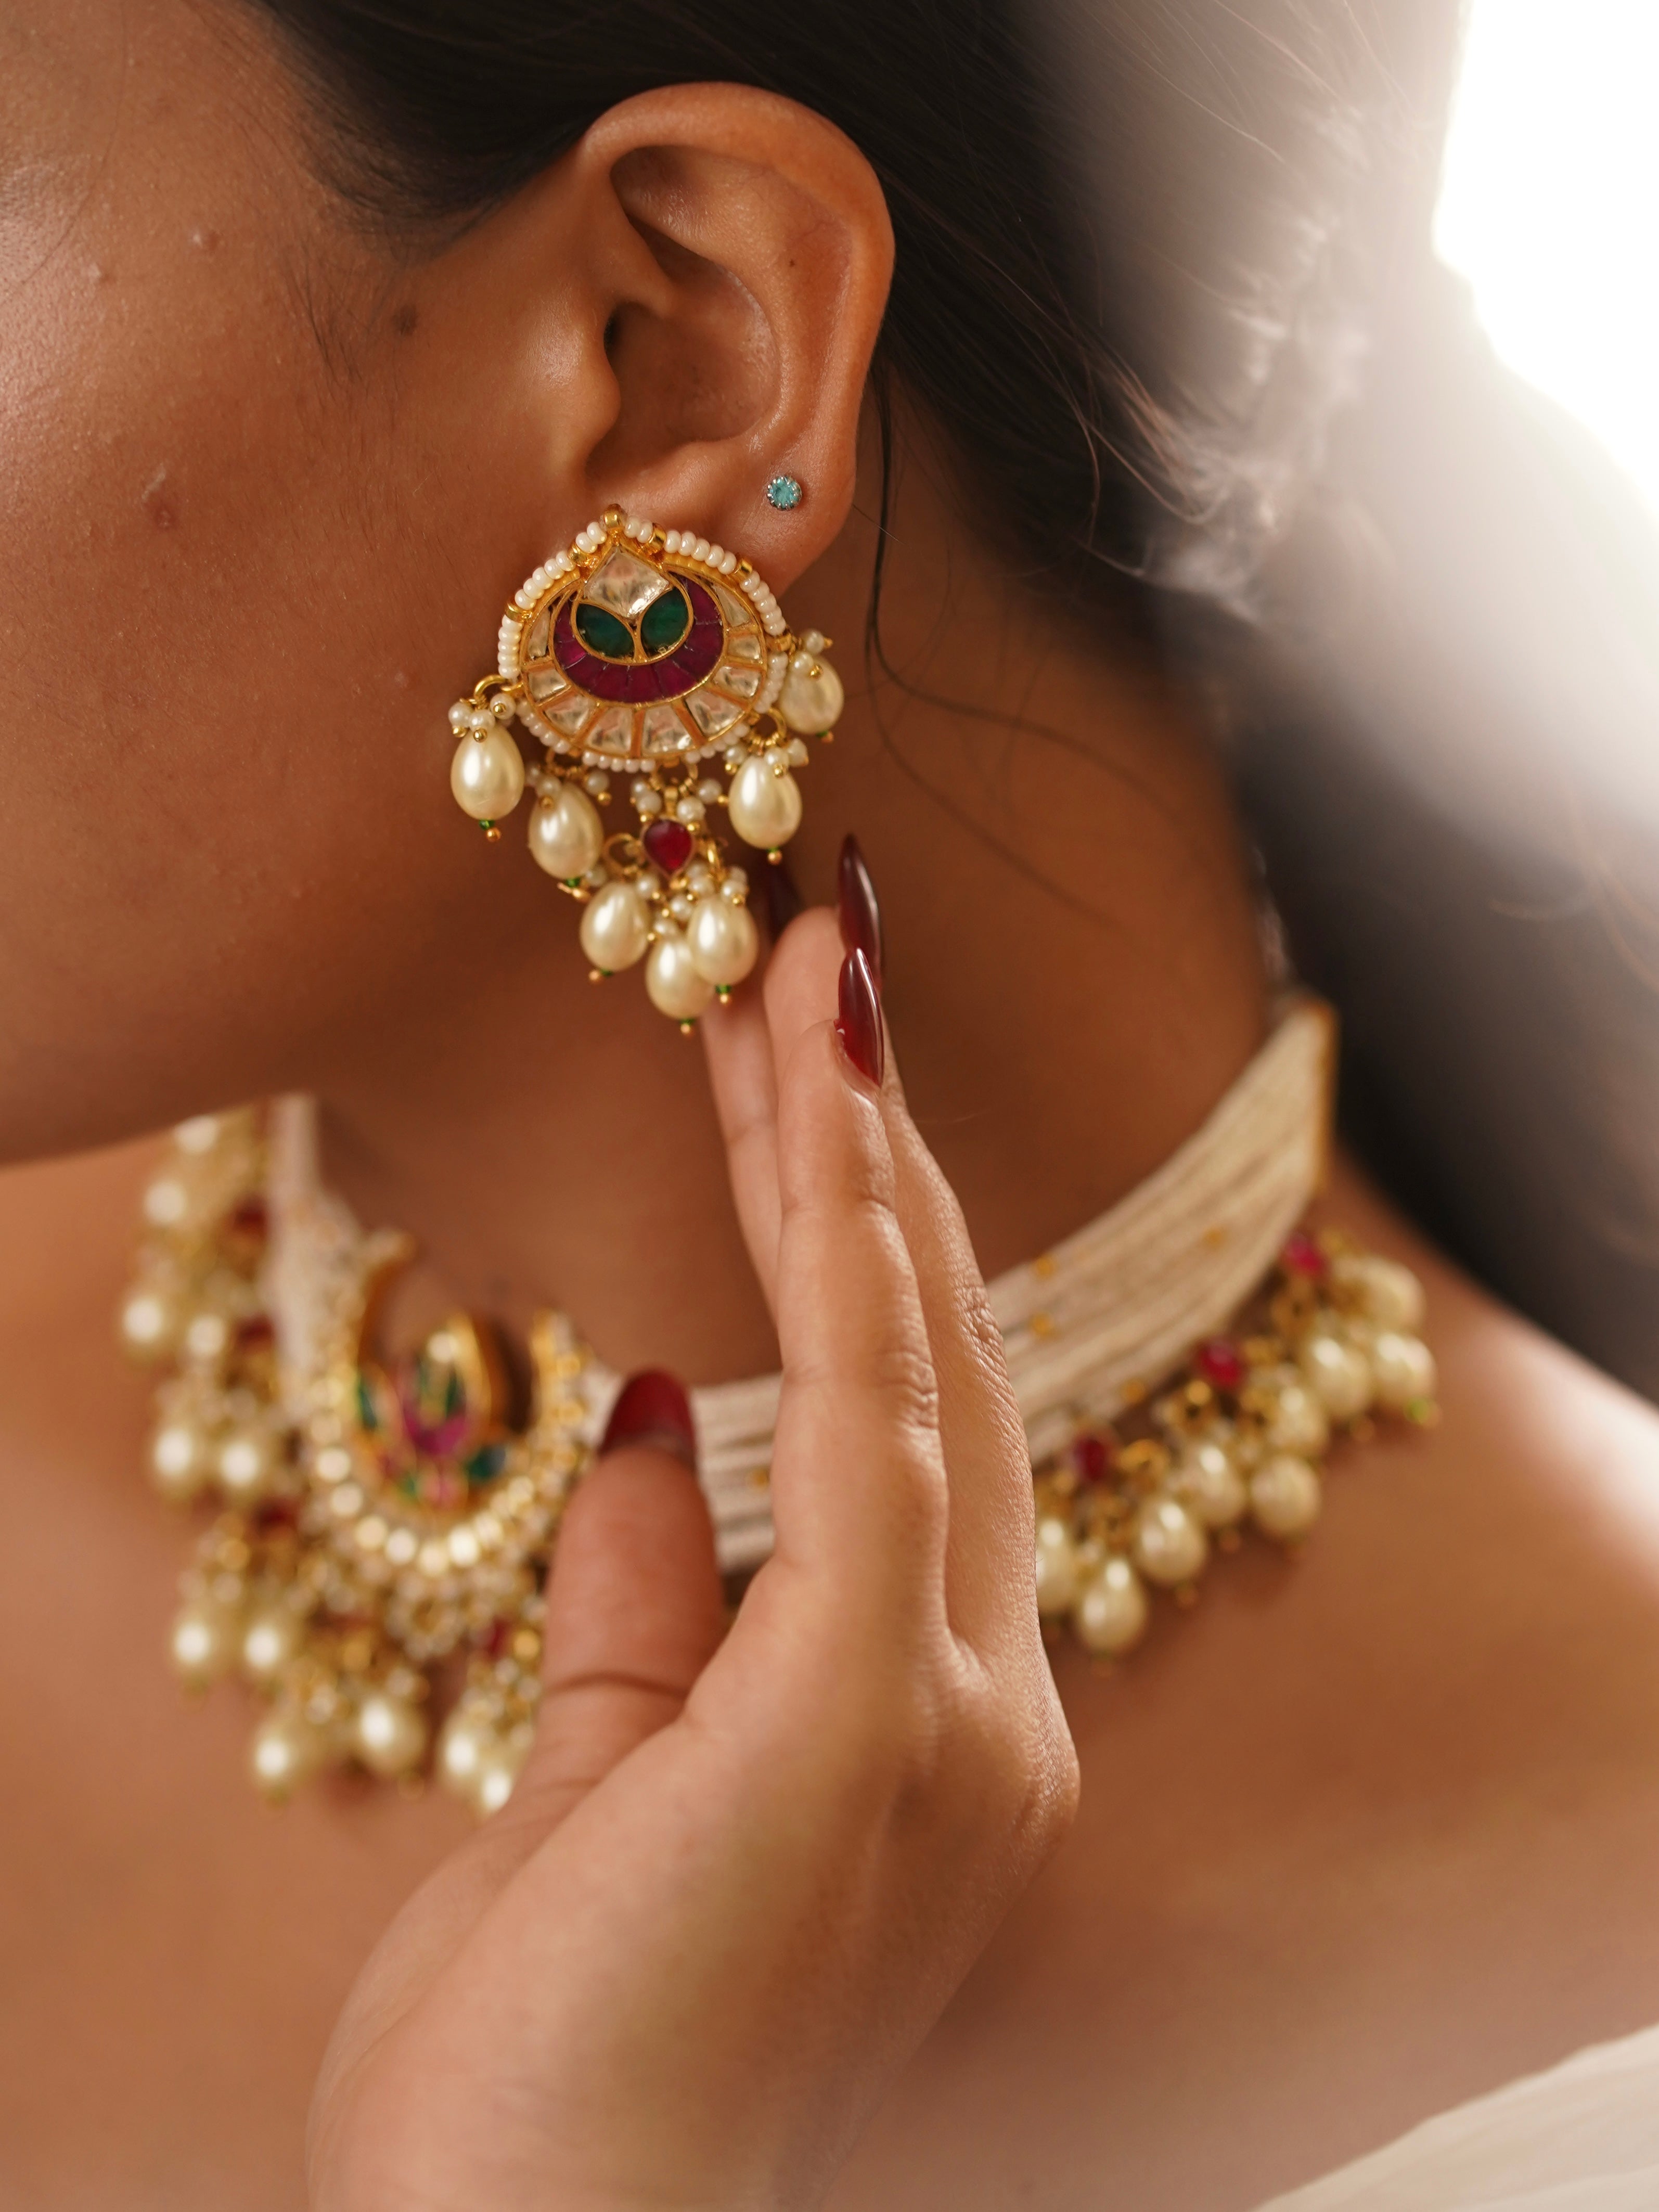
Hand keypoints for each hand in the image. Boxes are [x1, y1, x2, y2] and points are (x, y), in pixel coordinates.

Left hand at [307, 906, 1076, 2211]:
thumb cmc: (555, 2078)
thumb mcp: (604, 1787)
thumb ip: (652, 1602)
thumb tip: (649, 1421)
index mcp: (931, 1728)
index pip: (897, 1421)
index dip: (851, 1234)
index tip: (792, 1070)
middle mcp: (985, 1710)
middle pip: (927, 1359)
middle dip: (860, 1145)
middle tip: (809, 944)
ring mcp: (952, 1722)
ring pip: (912, 1361)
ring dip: (848, 1147)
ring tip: (800, 958)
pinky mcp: (870, 1729)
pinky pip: (861, 1438)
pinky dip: (837, 1253)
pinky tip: (809, 1100)